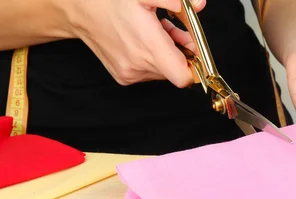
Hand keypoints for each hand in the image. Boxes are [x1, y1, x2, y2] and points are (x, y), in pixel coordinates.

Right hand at [66, 0, 204, 86]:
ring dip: (167, 54)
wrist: (78, 8)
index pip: (184, 76)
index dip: (196, 65)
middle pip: (177, 72)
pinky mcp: (123, 77)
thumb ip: (177, 0)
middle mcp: (139, 66)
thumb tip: (200, 4)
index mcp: (149, 47)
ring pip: (164, 71)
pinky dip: (152, 59)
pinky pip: (149, 73)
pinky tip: (143, 40)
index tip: (196, 50)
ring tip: (157, 31)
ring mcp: (130, 74)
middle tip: (174, 29)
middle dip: (182, 51)